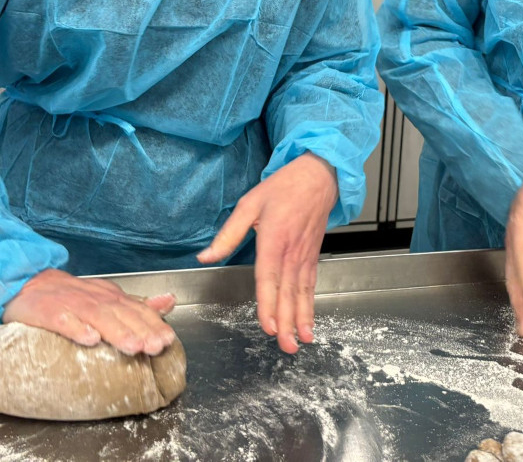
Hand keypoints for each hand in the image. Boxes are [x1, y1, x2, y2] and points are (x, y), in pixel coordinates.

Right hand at [2, 269, 176, 355]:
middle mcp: (94, 298)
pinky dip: (77, 329)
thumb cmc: (72, 297)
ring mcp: (71, 303)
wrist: (28, 284)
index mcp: (110, 296)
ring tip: (132, 347)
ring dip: (117, 332)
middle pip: (121, 313)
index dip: (153, 324)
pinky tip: (89, 340)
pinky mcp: (48, 311)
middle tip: (155, 347)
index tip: (168, 340)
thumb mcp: (107, 297)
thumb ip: (137, 304)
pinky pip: (63, 319)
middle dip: (141, 330)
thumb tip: (169, 302)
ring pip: (97, 316)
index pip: (136, 309)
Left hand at [197, 152, 337, 353]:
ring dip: (301, 319)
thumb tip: (205, 256)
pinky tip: (309, 324)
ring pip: (302, 293)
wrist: (317, 177)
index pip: (269, 277)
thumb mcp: (249, 204)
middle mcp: (291, 252)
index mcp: (273, 239)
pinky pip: (311, 286)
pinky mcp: (312, 257)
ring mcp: (304, 256)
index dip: (269, 304)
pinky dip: (311, 307)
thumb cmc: (282, 189)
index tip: (268, 326)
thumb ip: (228, 235)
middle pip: (288, 292)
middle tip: (285, 346)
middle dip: (287, 321)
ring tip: (300, 342)